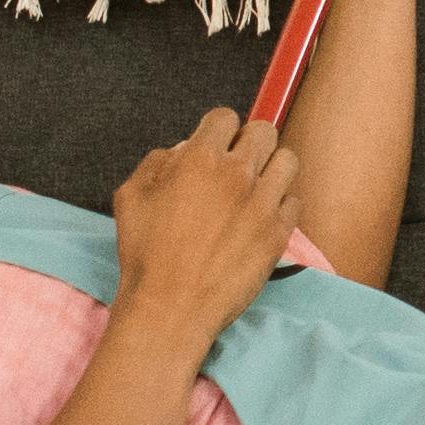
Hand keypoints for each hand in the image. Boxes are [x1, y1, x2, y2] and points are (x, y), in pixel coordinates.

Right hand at [111, 103, 298, 339]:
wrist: (171, 306)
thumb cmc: (145, 254)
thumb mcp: (130, 196)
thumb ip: (157, 162)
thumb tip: (181, 151)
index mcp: (199, 159)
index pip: (225, 117)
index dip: (218, 129)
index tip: (216, 145)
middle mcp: (236, 174)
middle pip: (264, 130)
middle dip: (250, 141)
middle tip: (238, 163)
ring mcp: (262, 203)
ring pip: (288, 161)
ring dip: (272, 168)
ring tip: (256, 187)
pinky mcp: (278, 233)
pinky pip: (294, 202)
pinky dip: (281, 205)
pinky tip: (262, 218)